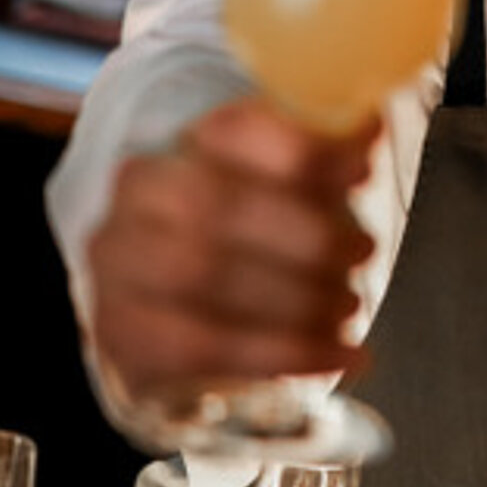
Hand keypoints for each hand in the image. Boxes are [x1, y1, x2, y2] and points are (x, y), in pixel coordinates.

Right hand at [86, 97, 377, 414]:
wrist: (178, 291)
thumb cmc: (256, 222)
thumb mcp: (292, 178)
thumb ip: (329, 154)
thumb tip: (368, 129)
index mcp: (185, 139)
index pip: (234, 130)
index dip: (302, 151)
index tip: (363, 171)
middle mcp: (139, 193)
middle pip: (217, 207)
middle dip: (305, 236)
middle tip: (364, 252)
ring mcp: (118, 262)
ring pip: (202, 278)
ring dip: (294, 299)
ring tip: (351, 307)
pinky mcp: (122, 329)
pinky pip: (198, 348)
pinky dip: (281, 354)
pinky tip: (340, 356)